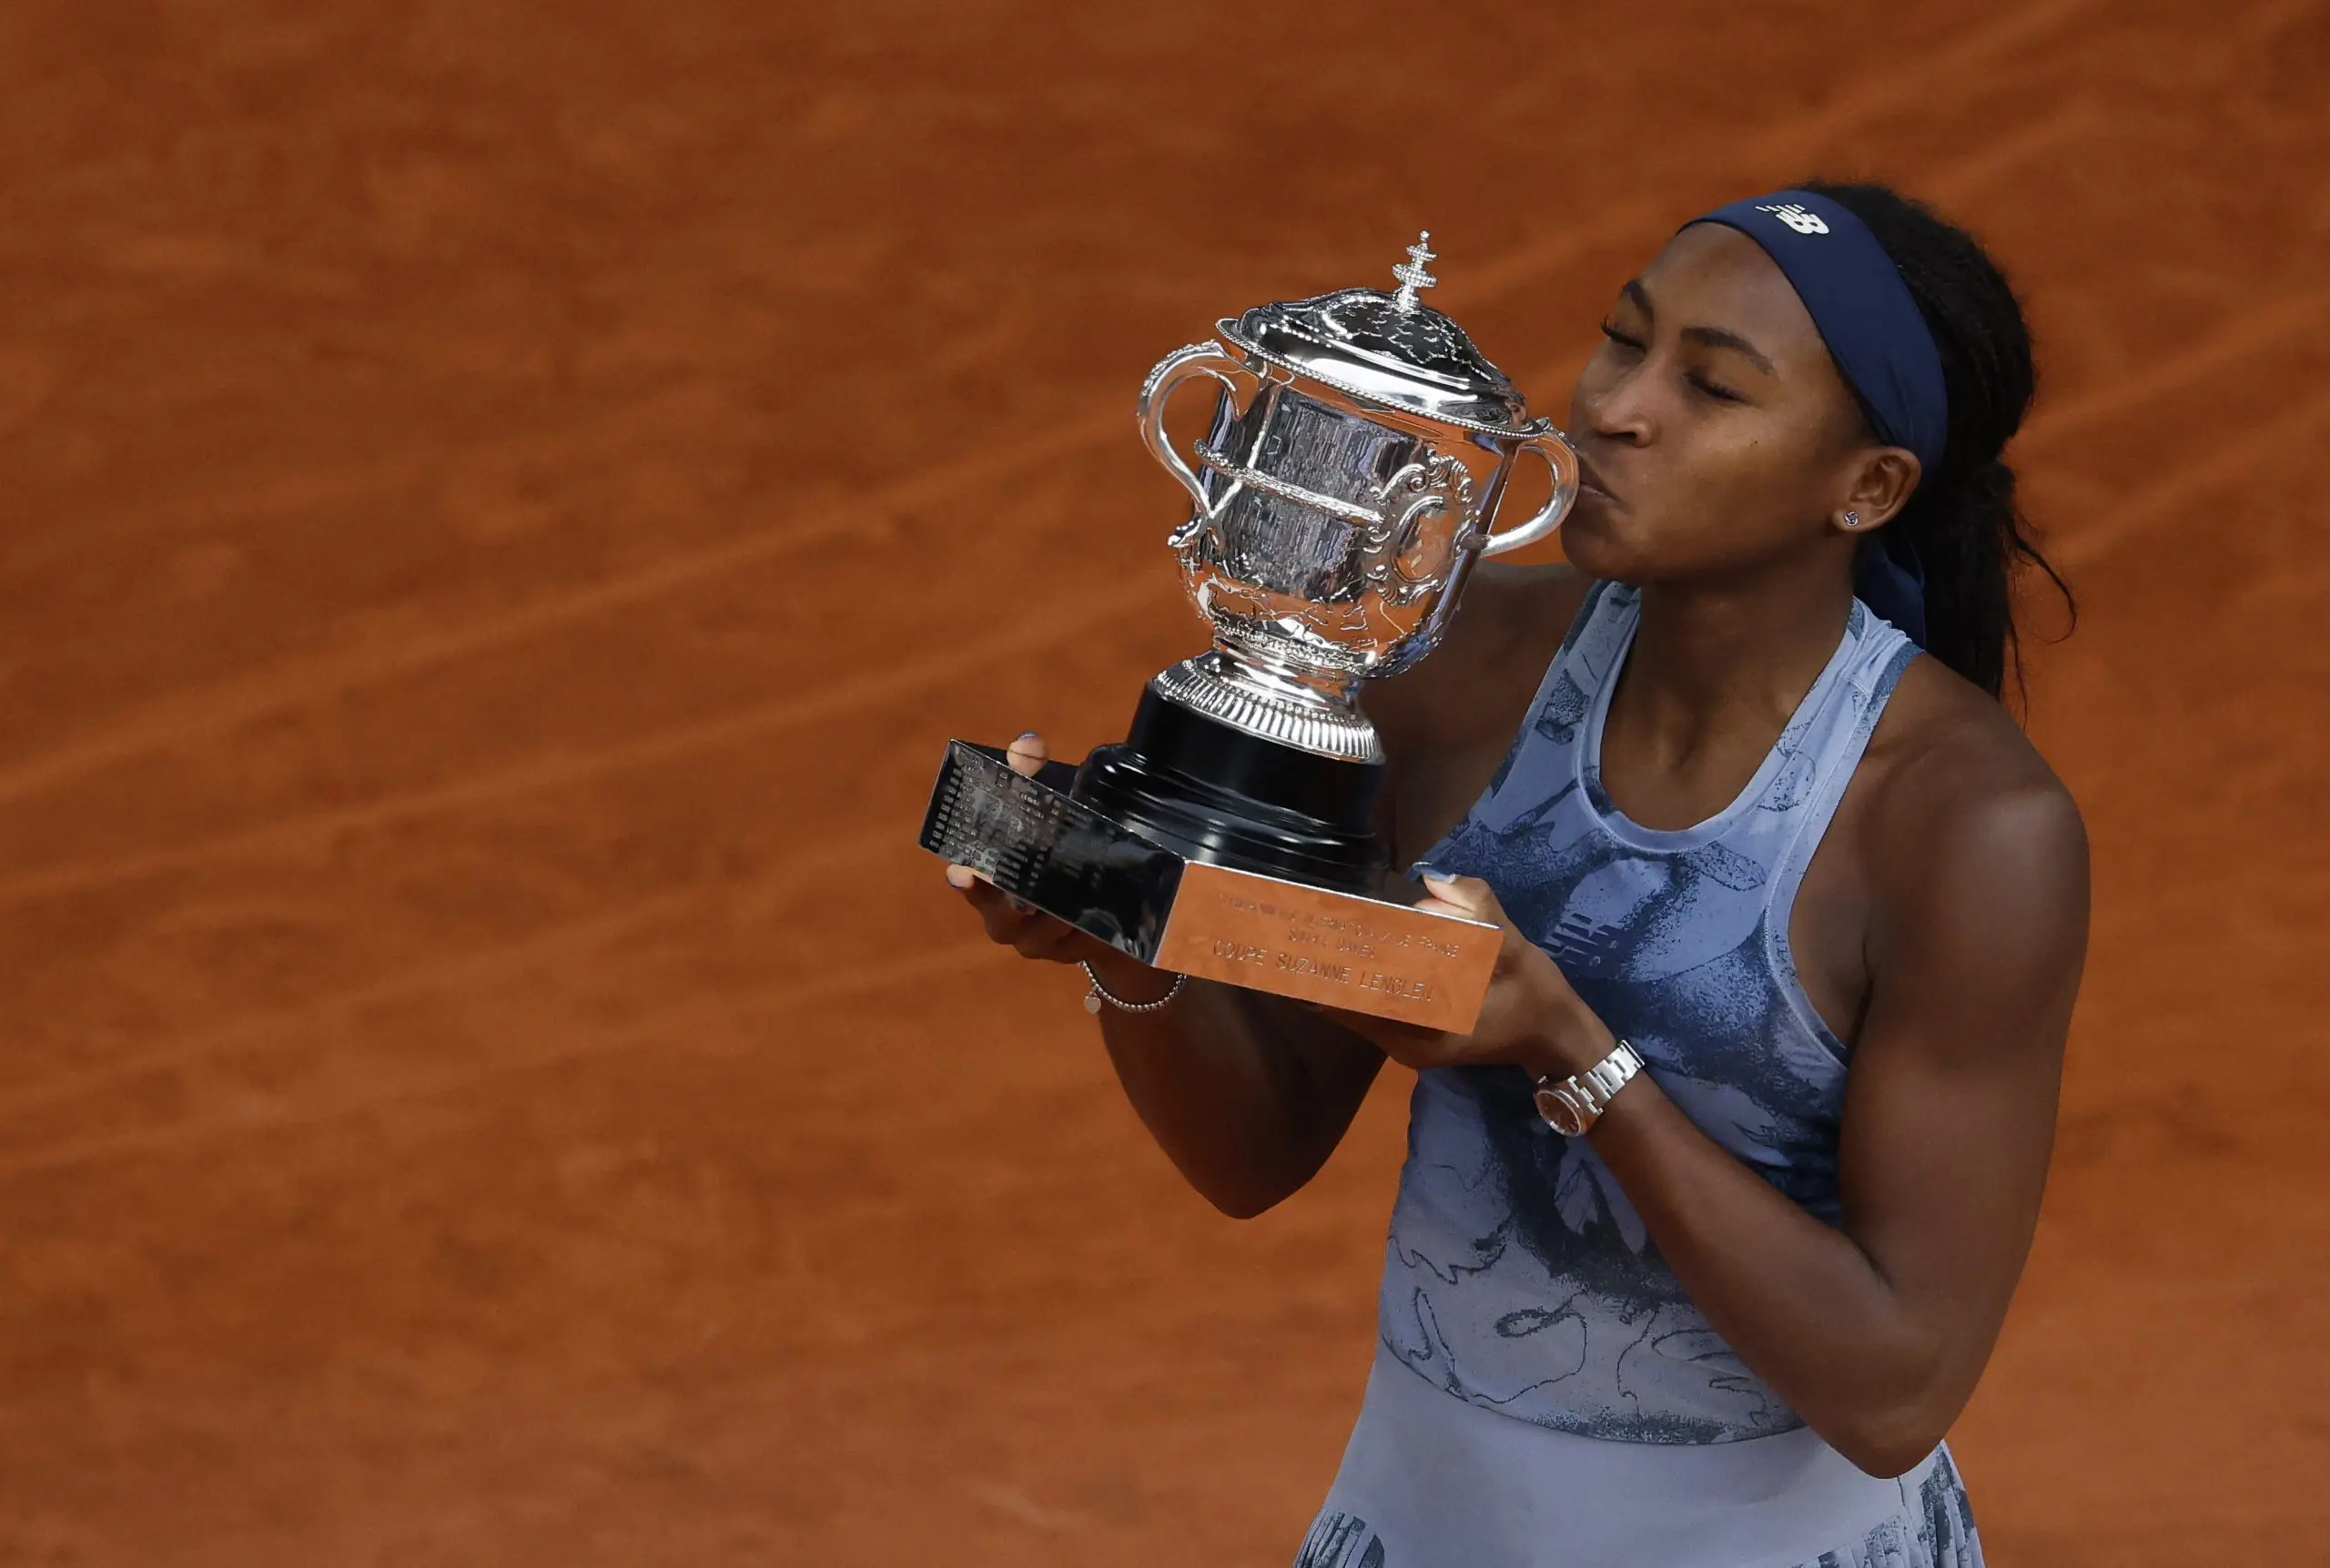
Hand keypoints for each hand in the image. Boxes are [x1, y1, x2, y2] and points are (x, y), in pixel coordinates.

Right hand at [943, 733, 1177, 1001]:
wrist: (1107, 896)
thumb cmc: (1060, 845)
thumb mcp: (1049, 807)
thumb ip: (1033, 773)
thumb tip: (1028, 742)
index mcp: (990, 882)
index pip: (967, 882)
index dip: (965, 880)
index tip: (963, 873)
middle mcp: (1007, 917)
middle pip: (1000, 920)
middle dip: (1010, 908)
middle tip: (1024, 898)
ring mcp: (1038, 940)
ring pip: (1038, 938)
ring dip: (1052, 923)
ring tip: (1067, 908)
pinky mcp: (1071, 952)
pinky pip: (1074, 948)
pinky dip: (1082, 935)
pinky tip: (1093, 921)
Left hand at [1317, 873, 1613, 1081]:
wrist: (1554, 1037)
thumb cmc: (1535, 996)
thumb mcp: (1513, 947)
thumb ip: (1476, 909)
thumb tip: (1432, 882)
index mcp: (1429, 1030)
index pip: (1360, 1000)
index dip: (1329, 971)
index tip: (1304, 939)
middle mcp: (1407, 1046)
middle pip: (1347, 1006)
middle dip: (1323, 969)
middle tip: (1294, 928)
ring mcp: (1406, 1046)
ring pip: (1354, 1011)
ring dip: (1335, 977)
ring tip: (1306, 937)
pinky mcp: (1410, 1040)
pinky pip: (1369, 1012)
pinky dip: (1355, 985)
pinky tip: (1340, 956)